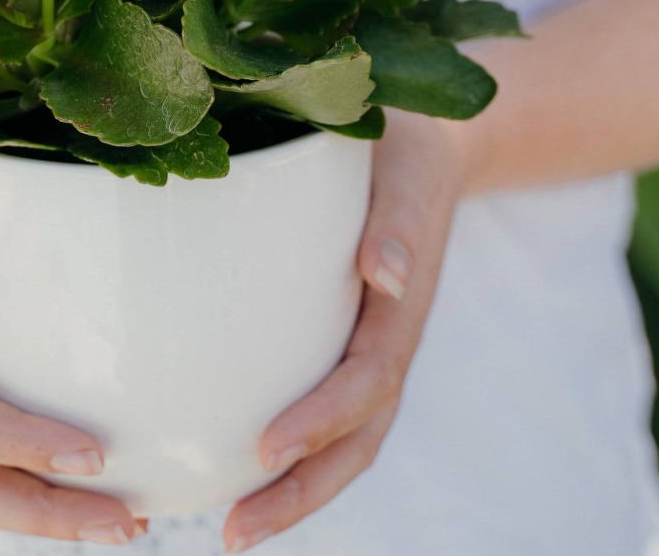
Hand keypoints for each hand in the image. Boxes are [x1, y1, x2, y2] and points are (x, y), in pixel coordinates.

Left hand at [222, 112, 468, 551]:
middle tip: (234, 534)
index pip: (366, 379)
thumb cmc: (401, 150)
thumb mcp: (401, 170)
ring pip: (344, 441)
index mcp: (400, 305)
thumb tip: (388, 275)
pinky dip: (291, 450)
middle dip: (302, 492)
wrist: (427, 141)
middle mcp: (388, 338)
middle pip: (358, 439)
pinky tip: (230, 462)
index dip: (322, 421)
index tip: (265, 450)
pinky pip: (322, 405)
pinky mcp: (344, 339)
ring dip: (295, 491)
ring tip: (230, 531)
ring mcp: (368, 345)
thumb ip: (398, 220)